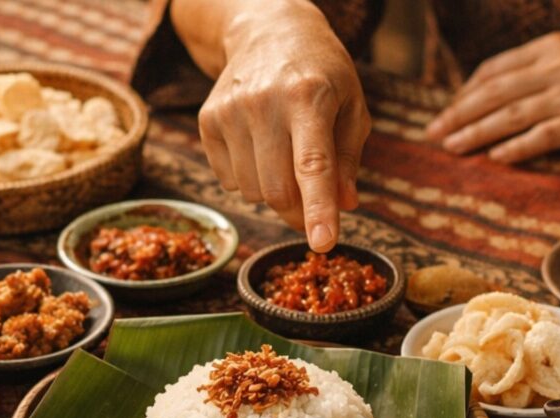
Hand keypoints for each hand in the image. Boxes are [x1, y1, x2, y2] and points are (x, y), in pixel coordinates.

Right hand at [196, 1, 369, 251]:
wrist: (269, 32)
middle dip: (298, 211)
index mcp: (309, 96)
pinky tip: (259, 147)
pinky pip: (228, 180)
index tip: (322, 243)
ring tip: (284, 156)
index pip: (313, 165)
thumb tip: (344, 206)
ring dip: (272, 192)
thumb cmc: (320, 75)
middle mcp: (263, 102)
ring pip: (251, 192)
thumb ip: (348, 159)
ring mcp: (229, 111)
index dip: (318, 209)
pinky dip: (248, 178)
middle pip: (276, 191)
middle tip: (311, 204)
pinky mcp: (208, 120)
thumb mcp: (351, 107)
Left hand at [425, 32, 559, 162]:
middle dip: (457, 113)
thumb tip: (489, 98)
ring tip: (451, 146)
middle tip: (432, 133)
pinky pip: (541, 135)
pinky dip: (514, 147)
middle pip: (493, 91)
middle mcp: (558, 65)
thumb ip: (537, 73)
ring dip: (475, 132)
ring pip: (510, 114)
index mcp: (551, 46)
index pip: (494, 69)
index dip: (465, 92)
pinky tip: (494, 157)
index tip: (447, 112)